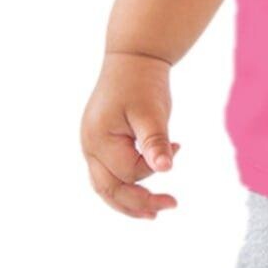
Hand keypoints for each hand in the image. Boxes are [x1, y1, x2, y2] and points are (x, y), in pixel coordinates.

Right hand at [80, 52, 181, 219]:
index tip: (178, 145)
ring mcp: (91, 144)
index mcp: (98, 139)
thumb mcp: (152, 110)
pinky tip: (146, 179)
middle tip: (167, 208)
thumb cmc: (142, 81)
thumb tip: (166, 169)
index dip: (153, 167)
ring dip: (129, 200)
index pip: (128, 172)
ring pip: (105, 185)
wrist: (134, 56)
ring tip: (153, 211)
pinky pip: (108, 172)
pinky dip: (126, 182)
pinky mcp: (100, 141)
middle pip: (108, 189)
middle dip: (137, 203)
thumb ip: (155, 140)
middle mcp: (89, 145)